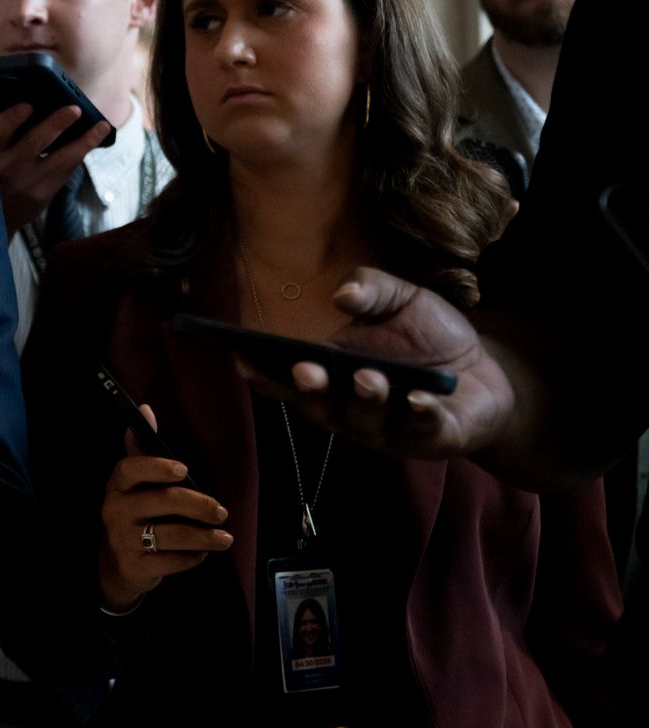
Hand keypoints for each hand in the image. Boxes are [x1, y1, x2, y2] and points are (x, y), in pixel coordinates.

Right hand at [0, 104, 111, 231]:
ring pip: (61, 159)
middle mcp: (7, 167)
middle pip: (34, 142)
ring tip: (101, 126)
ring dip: (84, 141)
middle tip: (75, 109)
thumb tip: (31, 101)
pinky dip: (81, 153)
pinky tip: (93, 140)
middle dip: (56, 124)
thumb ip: (2, 130)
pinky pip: (67, 171)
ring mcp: (27, 182)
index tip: (28, 105)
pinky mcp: (43, 194)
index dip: (13, 118)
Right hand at [97, 405, 231, 610]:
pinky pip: (170, 561)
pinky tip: (202, 554)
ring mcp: (123, 539)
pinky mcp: (135, 566)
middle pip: (161, 501)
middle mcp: (115, 510)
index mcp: (117, 486)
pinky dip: (192, 558)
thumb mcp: (135, 484)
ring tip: (224, 538)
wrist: (118, 565)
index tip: (184, 469)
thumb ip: (142, 450)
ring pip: (170, 535)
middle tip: (221, 511)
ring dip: (203, 537)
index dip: (156, 467)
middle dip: (198, 505)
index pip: (130, 469)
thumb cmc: (135, 515)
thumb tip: (146, 409)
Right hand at [240, 267, 514, 459]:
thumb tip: (342, 295)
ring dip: (365, 402)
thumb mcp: (400, 298)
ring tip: (369, 378)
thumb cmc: (428, 334)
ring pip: (366, 423)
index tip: (242, 359)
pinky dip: (420, 416)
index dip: (263, 373)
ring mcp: (388, 429)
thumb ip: (371, 288)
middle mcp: (349, 409)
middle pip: (319, 407)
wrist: (485, 367)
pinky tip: (421, 399)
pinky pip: (421, 431)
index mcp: (330, 375)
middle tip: (306, 371)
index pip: (286, 379)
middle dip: (311, 391)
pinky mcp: (430, 439)